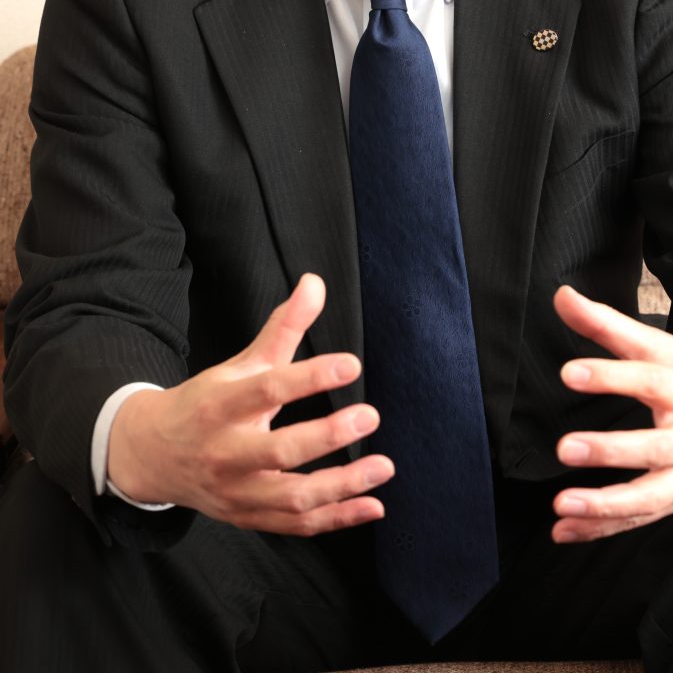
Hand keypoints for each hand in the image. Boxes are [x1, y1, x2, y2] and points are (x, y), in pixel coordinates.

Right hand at [107, 273, 393, 534]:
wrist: (153, 457)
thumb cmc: (206, 403)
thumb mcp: (240, 364)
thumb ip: (283, 328)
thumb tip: (315, 282)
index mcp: (219, 406)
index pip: (266, 390)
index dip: (309, 378)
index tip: (351, 364)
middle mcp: (225, 454)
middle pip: (279, 451)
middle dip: (327, 437)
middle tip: (370, 415)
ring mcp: (236, 493)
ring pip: (292, 498)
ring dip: (343, 486)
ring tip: (384, 466)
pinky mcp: (247, 519)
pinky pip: (296, 525)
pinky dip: (337, 519)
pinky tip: (372, 504)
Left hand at [551, 286, 672, 542]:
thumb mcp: (662, 347)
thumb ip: (607, 324)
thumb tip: (562, 296)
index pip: (648, 379)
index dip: (609, 376)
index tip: (569, 372)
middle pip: (653, 448)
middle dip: (610, 450)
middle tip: (564, 448)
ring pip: (649, 498)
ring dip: (605, 507)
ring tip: (562, 505)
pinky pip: (639, 520)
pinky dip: (602, 529)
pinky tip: (564, 530)